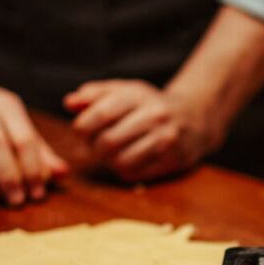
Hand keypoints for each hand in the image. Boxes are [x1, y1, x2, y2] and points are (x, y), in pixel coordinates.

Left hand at [63, 80, 218, 182]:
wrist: (194, 118)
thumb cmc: (149, 105)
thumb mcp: (124, 91)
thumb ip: (94, 94)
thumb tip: (69, 103)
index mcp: (139, 95)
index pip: (101, 113)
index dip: (83, 127)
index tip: (80, 131)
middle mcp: (155, 116)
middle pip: (109, 141)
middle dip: (93, 147)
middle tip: (92, 145)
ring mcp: (166, 140)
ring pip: (121, 161)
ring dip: (107, 161)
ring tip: (108, 153)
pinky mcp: (171, 160)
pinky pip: (135, 174)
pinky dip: (123, 170)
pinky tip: (126, 159)